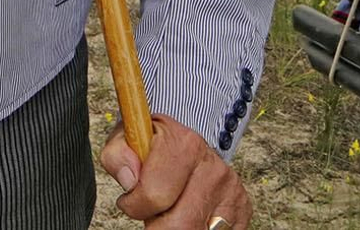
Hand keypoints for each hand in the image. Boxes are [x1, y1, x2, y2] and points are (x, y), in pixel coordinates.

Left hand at [99, 114, 252, 227]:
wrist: (185, 144)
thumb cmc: (153, 146)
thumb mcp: (128, 139)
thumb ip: (118, 156)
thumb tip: (131, 179)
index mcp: (185, 145)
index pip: (154, 195)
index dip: (135, 205)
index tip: (130, 200)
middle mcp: (213, 168)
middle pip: (179, 225)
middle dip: (156, 225)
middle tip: (150, 212)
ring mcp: (231, 192)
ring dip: (175, 228)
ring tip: (169, 211)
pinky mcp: (241, 212)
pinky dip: (196, 229)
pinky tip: (187, 214)